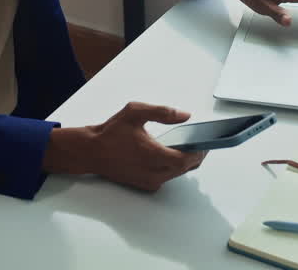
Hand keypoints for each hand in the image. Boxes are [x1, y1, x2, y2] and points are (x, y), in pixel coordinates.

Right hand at [42, 102, 205, 191]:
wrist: (91, 152)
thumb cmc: (111, 132)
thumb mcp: (135, 112)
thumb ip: (163, 112)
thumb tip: (185, 116)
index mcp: (153, 154)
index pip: (186, 159)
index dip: (199, 152)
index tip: (206, 143)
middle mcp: (153, 172)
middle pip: (185, 168)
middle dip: (196, 156)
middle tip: (202, 143)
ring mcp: (149, 181)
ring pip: (177, 174)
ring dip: (185, 162)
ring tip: (189, 146)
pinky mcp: (145, 185)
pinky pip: (167, 177)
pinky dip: (173, 168)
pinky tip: (172, 154)